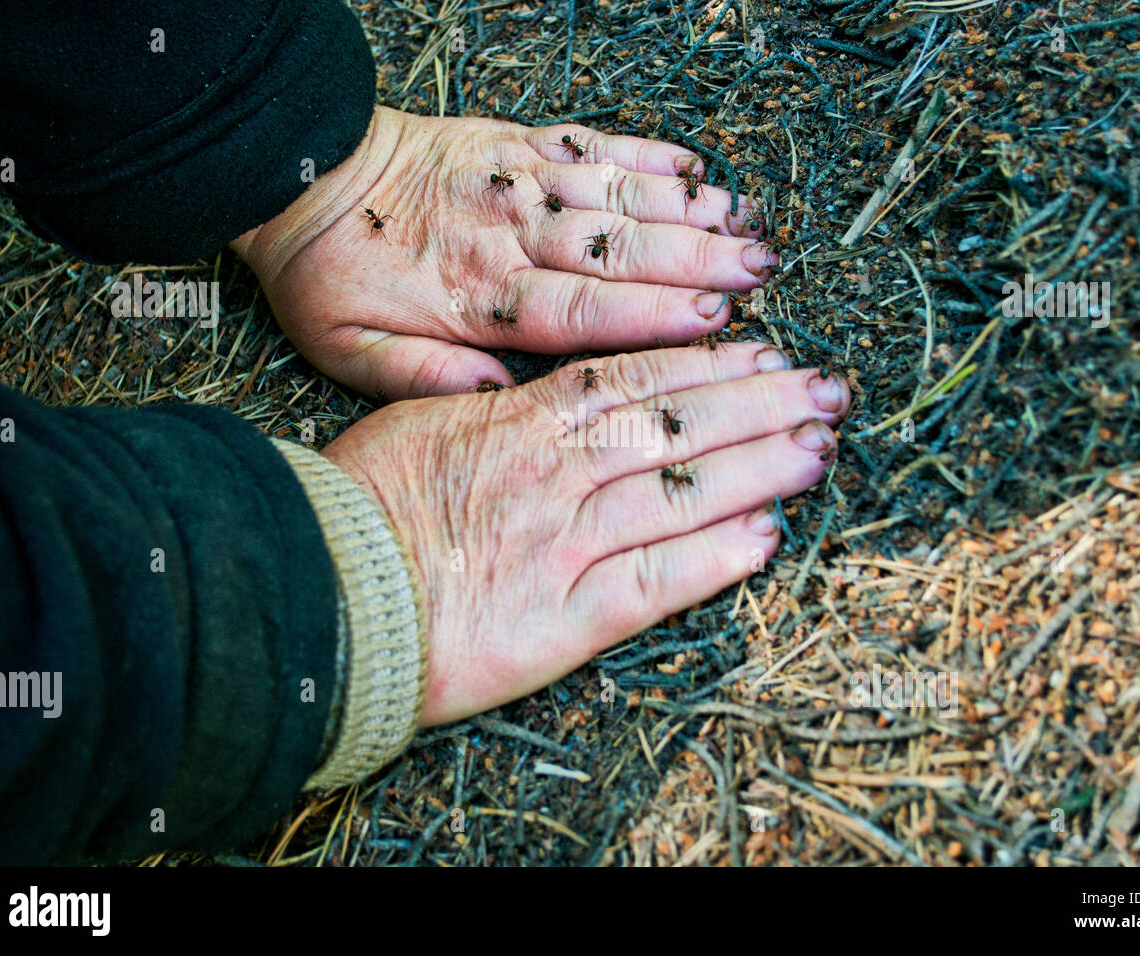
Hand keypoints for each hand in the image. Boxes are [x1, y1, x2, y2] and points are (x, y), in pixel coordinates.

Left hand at [234, 106, 774, 399]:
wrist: (299, 177)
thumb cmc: (330, 278)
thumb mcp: (349, 351)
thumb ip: (424, 377)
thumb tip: (495, 394)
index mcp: (475, 295)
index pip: (579, 310)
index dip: (650, 315)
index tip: (715, 321)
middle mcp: (508, 233)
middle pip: (617, 250)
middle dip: (696, 261)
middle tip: (763, 273)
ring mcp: (515, 180)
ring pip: (615, 197)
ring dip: (686, 212)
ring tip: (750, 225)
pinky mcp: (514, 142)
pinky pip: (589, 146)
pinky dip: (644, 155)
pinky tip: (694, 170)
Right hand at [321, 344, 850, 724]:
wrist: (314, 593)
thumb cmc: (351, 504)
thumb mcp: (411, 418)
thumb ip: (479, 398)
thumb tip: (520, 378)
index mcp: (519, 420)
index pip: (634, 378)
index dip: (708, 363)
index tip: (764, 350)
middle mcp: (555, 473)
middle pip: (677, 423)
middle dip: (760, 403)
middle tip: (825, 389)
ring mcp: (563, 543)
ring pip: (681, 490)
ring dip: (759, 468)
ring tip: (818, 448)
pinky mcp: (562, 618)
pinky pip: (654, 582)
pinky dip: (713, 559)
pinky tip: (766, 537)